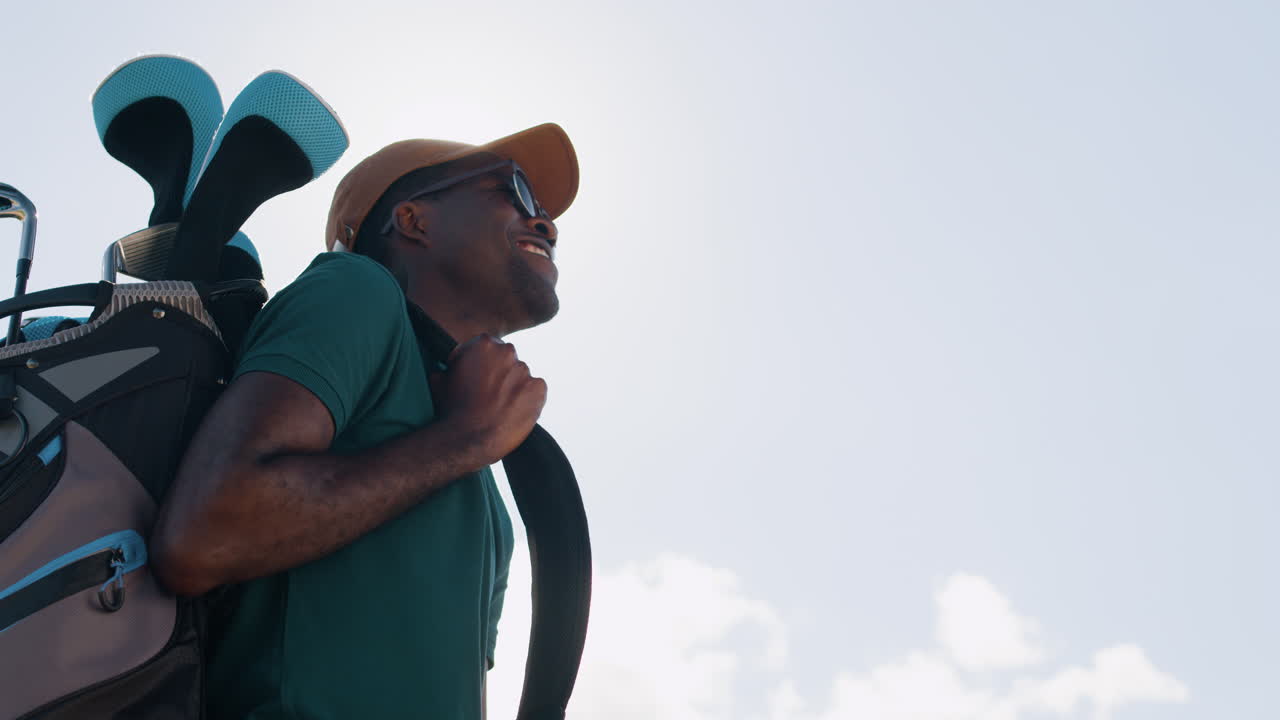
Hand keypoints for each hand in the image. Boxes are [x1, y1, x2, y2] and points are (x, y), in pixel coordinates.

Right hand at [430, 335, 546, 464]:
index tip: (477, 379)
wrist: (470, 439)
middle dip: (499, 373)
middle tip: (489, 394)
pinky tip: (513, 412)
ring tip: (500, 408)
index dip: (480, 364)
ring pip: (520, 376)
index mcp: (483, 344)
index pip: (486, 348)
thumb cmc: (451, 410)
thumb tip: (446, 369)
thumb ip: (448, 368)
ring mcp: (525, 370)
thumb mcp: (439, 381)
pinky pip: (535, 391)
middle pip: (506, 359)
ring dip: (513, 387)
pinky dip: (528, 400)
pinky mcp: (539, 389)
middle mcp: (507, 352)